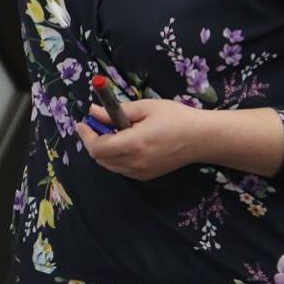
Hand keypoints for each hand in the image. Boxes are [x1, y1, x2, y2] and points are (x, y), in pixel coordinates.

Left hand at [78, 97, 208, 181]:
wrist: (200, 139)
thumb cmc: (175, 117)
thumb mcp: (146, 107)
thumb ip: (117, 111)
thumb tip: (93, 111)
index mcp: (135, 143)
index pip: (98, 147)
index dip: (87, 135)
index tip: (83, 122)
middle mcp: (135, 162)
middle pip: (100, 158)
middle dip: (93, 140)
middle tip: (97, 123)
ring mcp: (140, 172)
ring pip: (108, 165)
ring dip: (103, 149)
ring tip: (113, 131)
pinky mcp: (145, 176)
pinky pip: (120, 168)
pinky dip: (115, 156)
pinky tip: (126, 142)